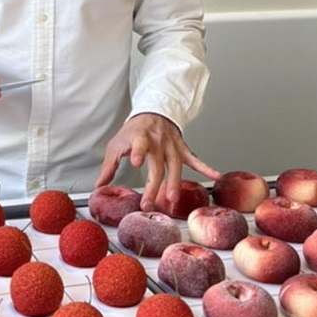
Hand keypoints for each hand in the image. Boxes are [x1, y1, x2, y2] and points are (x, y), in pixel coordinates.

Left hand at [96, 112, 219, 211]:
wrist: (153, 113)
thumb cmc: (132, 132)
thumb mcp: (116, 145)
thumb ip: (109, 166)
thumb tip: (99, 187)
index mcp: (140, 138)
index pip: (139, 144)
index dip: (137, 152)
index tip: (135, 162)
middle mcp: (158, 142)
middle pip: (157, 166)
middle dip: (154, 185)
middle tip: (149, 203)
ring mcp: (172, 146)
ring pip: (175, 166)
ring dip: (175, 183)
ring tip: (172, 199)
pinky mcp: (182, 149)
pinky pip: (195, 159)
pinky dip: (206, 167)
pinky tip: (216, 176)